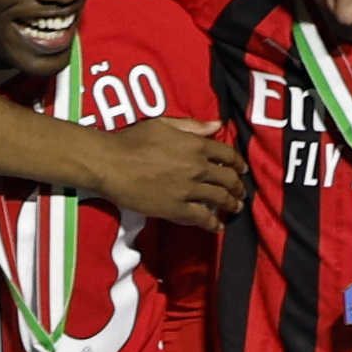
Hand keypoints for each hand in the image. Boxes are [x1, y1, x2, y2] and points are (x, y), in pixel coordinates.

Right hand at [89, 119, 249, 229]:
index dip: (238, 163)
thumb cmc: (131, 140)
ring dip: (231, 203)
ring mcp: (189, 189)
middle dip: (238, 186)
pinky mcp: (176, 208)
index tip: (242, 169)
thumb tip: (217, 125)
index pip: (228, 154)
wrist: (109, 163)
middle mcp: (198, 167)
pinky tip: (218, 226)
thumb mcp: (163, 124)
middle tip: (241, 191)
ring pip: (220, 198)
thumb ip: (192, 126)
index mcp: (196, 145)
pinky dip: (213, 223)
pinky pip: (201, 218)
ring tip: (236, 207)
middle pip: (228, 178)